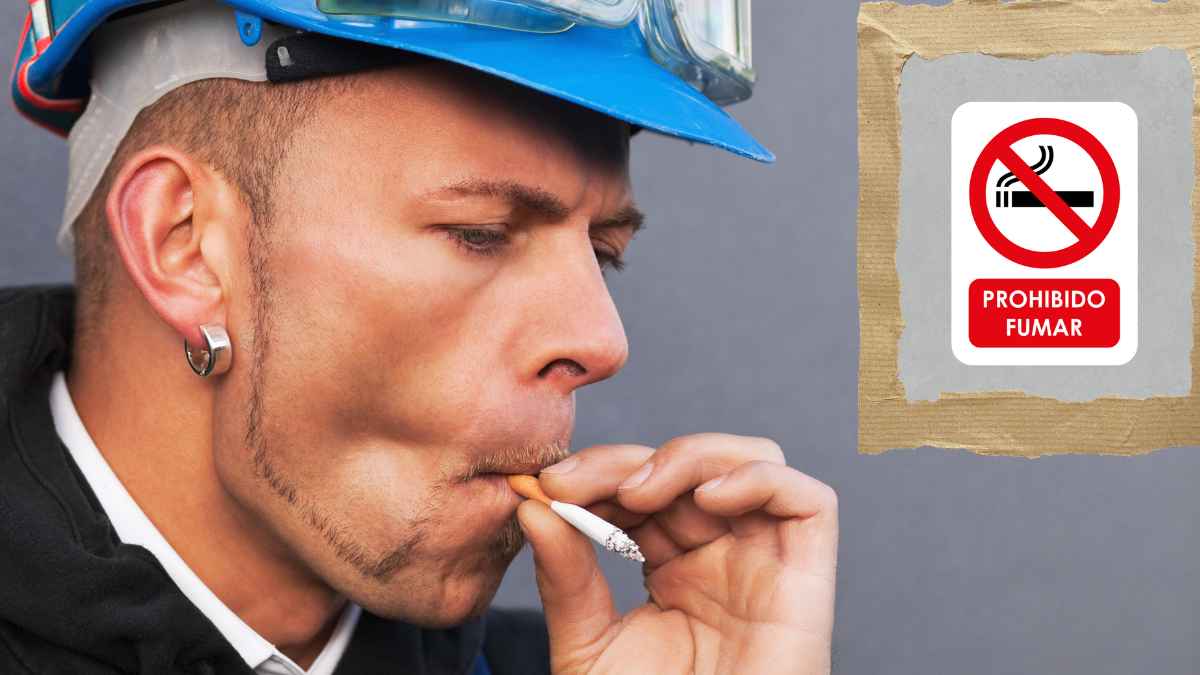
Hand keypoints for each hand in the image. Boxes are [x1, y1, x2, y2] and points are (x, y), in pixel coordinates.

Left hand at [517, 433, 837, 674]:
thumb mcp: (587, 647)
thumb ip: (565, 576)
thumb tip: (532, 504)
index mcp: (673, 568)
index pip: (642, 488)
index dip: (598, 472)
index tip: (547, 486)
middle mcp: (724, 558)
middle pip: (691, 466)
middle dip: (626, 460)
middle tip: (571, 482)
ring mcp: (766, 565)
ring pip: (752, 462)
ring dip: (690, 456)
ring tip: (635, 491)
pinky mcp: (808, 582)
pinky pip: (809, 502)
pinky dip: (759, 478)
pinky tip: (705, 498)